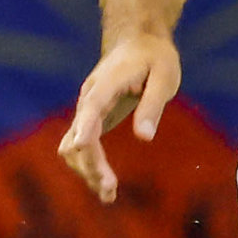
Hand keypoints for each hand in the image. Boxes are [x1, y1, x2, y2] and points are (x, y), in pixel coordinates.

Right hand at [58, 33, 180, 204]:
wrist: (137, 43)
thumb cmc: (154, 58)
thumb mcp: (164, 76)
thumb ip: (152, 105)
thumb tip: (144, 137)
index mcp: (105, 85)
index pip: (89, 109)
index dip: (84, 128)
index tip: (81, 148)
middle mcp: (88, 99)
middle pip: (77, 136)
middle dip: (90, 163)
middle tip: (110, 189)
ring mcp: (86, 110)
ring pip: (72, 146)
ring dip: (86, 170)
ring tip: (109, 195)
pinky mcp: (91, 120)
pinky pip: (80, 147)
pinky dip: (87, 167)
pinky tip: (104, 186)